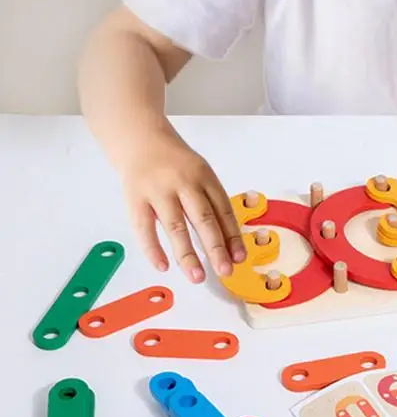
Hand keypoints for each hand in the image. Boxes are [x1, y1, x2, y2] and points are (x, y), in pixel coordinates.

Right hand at [119, 131, 245, 282]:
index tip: (240, 258)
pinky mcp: (135, 198)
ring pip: (175, 226)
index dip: (233, 235)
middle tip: (225, 271)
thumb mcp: (199, 174)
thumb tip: (227, 242)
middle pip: (203, 219)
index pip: (223, 210)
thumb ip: (210, 202)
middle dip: (216, 248)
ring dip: (187, 254)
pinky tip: (163, 266)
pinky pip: (144, 228)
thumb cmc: (175, 164)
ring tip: (197, 277)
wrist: (140, 139)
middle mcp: (183, 183)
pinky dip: (153, 249)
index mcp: (204, 177)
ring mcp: (158, 190)